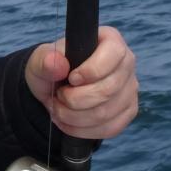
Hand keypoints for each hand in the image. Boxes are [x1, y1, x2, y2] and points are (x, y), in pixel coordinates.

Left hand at [24, 26, 137, 141]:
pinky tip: (69, 122)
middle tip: (59, 96)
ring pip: (106, 113)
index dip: (91, 70)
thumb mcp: (40, 61)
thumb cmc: (52, 68)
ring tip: (59, 110)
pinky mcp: (128, 111)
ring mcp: (130, 88)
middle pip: (109, 89)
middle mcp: (126, 63)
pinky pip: (110, 128)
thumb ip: (45, 60)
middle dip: (75, 100)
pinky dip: (84, 130)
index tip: (71, 79)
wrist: (55, 89)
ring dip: (75, 117)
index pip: (114, 53)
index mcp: (110, 40)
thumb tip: (57, 64)